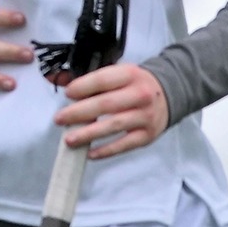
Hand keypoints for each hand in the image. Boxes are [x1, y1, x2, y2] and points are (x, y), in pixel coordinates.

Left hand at [54, 63, 169, 157]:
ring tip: (69, 139)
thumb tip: (61, 85)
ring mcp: (146, 116)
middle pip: (106, 105)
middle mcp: (140, 95)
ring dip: (89, 133)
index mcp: (130, 74)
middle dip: (79, 112)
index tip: (67, 94)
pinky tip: (89, 153)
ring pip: (114, 125)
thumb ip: (91, 79)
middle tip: (59, 119)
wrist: (167, 94)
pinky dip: (106, 150)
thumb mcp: (117, 73)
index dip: (83, 87)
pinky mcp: (148, 135)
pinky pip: (125, 145)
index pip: (103, 80)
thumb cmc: (133, 84)